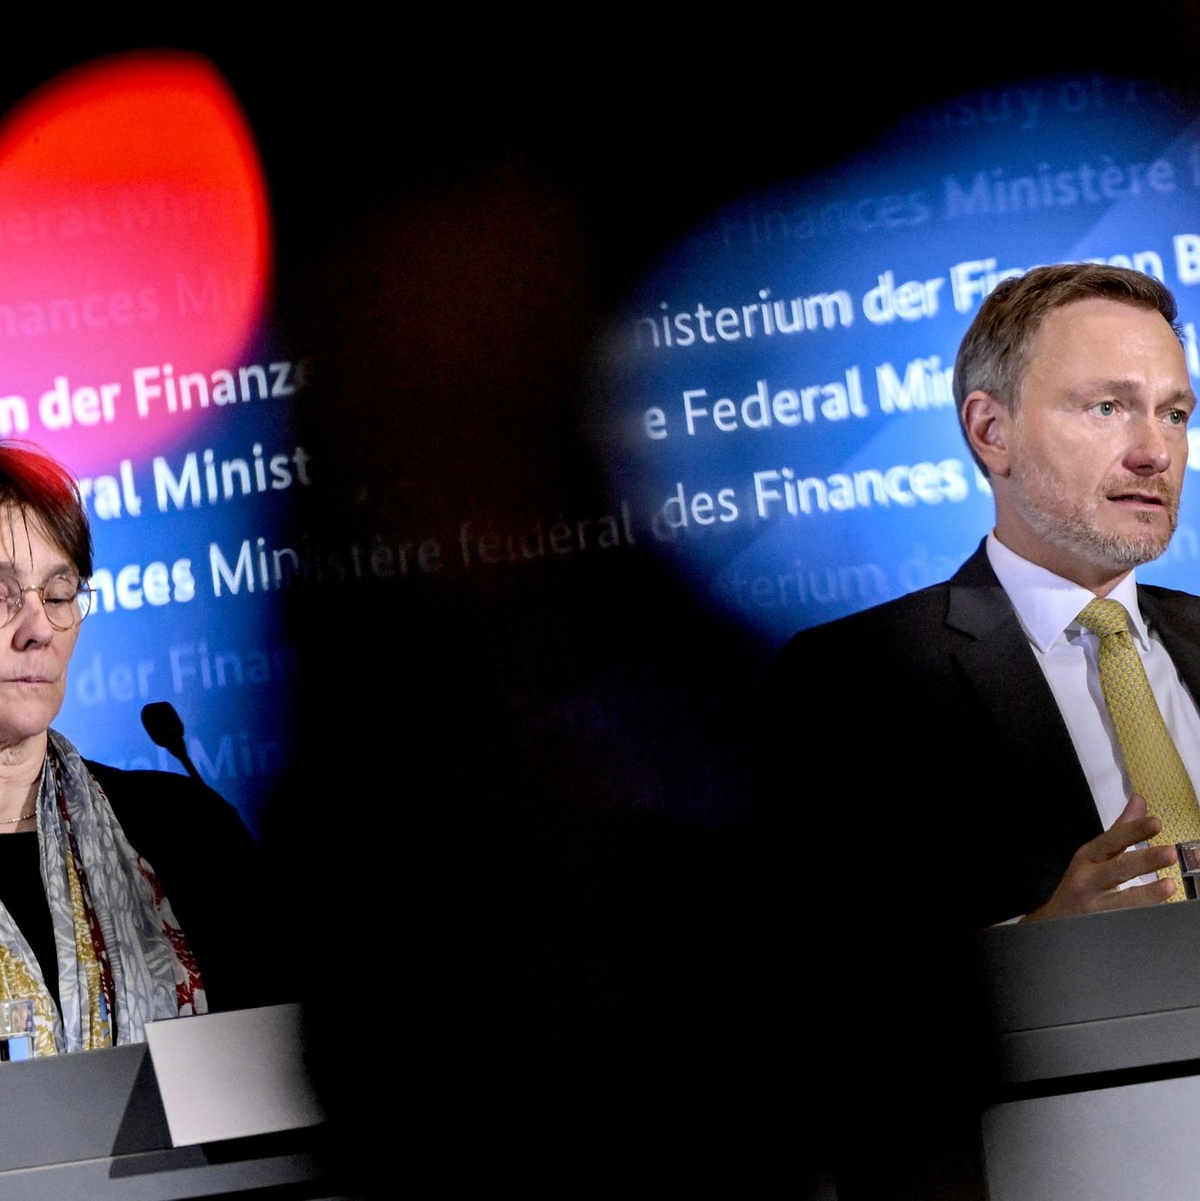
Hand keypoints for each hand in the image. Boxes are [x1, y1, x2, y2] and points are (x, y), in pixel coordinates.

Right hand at [1021, 793, 1177, 921]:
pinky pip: (1124, 921)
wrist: (1055, 922)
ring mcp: (1095, 905)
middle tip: (1169, 853)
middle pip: (1116, 868)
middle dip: (1143, 861)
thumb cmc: (1081, 883)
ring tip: (1170, 886)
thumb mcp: (1095, 854)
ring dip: (1147, 894)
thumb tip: (1139, 801)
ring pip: (1122, 899)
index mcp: (1088, 857)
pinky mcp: (1101, 926)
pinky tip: (1158, 914)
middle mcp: (1089, 879)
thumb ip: (1121, 830)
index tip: (1156, 823)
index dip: (1133, 832)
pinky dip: (1140, 917)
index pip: (1111, 841)